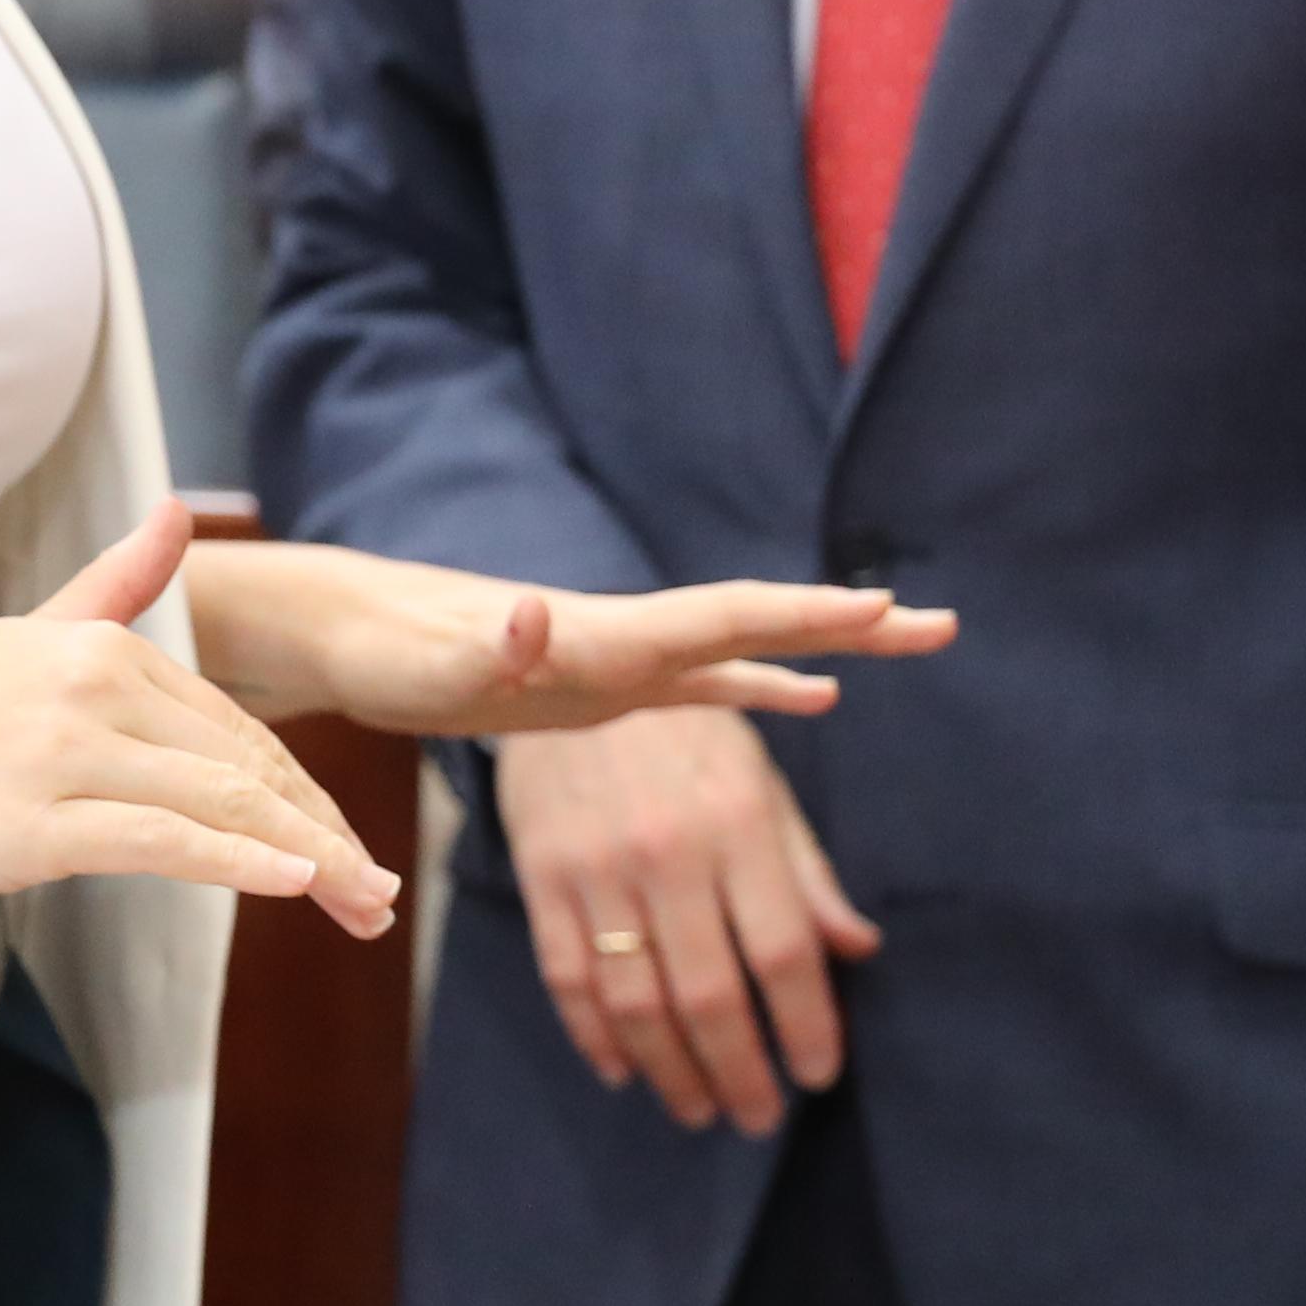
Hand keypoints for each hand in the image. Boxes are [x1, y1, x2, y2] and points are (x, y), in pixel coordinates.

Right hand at [0, 507, 402, 936]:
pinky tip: (295, 883)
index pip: (235, 730)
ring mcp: (63, 752)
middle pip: (243, 768)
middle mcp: (92, 686)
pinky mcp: (33, 822)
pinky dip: (239, 861)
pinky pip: (160, 841)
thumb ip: (109, 587)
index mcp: (99, 646)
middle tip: (378, 893)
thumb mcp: (21, 639)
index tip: (348, 850)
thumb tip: (178, 516)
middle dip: (323, 835)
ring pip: (218, 805)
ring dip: (306, 859)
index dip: (303, 795)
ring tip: (360, 903)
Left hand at [190, 540, 954, 740]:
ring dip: (827, 644)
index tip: (882, 609)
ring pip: (750, 648)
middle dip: (849, 623)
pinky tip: (815, 696)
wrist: (362, 632)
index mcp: (612, 635)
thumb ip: (495, 646)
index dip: (802, 619)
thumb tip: (534, 614)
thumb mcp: (440, 662)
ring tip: (910, 637)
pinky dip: (766, 685)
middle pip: (761, 622)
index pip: (726, 619)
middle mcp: (635, 635)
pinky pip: (712, 684)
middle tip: (943, 624)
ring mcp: (630, 655)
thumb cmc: (397, 655)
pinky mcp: (611, 681)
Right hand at [488, 706, 874, 1136]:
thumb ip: (806, 872)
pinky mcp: (541, 878)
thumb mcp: (762, 784)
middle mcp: (669, 852)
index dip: (806, 1025)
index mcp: (738, 825)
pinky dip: (597, 1038)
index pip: (783, 952)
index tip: (820, 1075)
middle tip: (760, 1117)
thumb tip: (856, 949)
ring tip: (700, 1111)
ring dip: (672, 1072)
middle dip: (741, 1072)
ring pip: (637, 1002)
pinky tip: (626, 1072)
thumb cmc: (690, 735)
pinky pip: (568, 979)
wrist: (573, 668)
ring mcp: (597, 869)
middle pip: (710, 995)